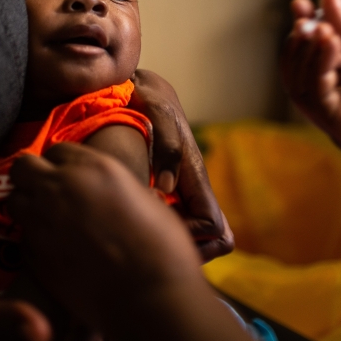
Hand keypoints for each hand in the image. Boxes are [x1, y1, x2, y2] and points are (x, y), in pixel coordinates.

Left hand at [7, 143, 203, 330]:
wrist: (150, 297)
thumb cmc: (162, 248)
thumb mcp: (146, 199)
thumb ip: (117, 189)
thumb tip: (113, 194)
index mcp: (93, 167)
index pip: (56, 150)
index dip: (62, 164)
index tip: (69, 177)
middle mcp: (60, 188)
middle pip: (22, 167)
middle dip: (31, 176)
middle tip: (47, 192)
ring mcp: (42, 222)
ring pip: (14, 200)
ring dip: (27, 206)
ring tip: (48, 220)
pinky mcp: (34, 256)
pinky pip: (21, 238)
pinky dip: (32, 239)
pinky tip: (54, 250)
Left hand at [129, 69, 233, 260]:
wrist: (136, 89)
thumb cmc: (149, 99)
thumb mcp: (160, 114)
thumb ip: (167, 146)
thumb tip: (166, 188)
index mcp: (196, 178)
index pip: (213, 228)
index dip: (195, 239)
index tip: (164, 233)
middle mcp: (191, 192)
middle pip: (210, 241)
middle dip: (188, 251)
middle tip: (151, 244)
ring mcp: (179, 195)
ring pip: (189, 238)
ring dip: (171, 243)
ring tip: (136, 234)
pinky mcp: (162, 195)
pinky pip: (170, 227)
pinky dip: (156, 232)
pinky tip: (126, 223)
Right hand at [281, 0, 340, 180]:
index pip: (316, 50)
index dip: (305, 26)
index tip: (301, 3)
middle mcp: (340, 97)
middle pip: (300, 68)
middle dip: (299, 38)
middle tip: (307, 16)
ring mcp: (339, 115)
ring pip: (299, 84)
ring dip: (305, 52)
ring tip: (321, 29)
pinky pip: (316, 98)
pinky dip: (317, 68)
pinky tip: (330, 45)